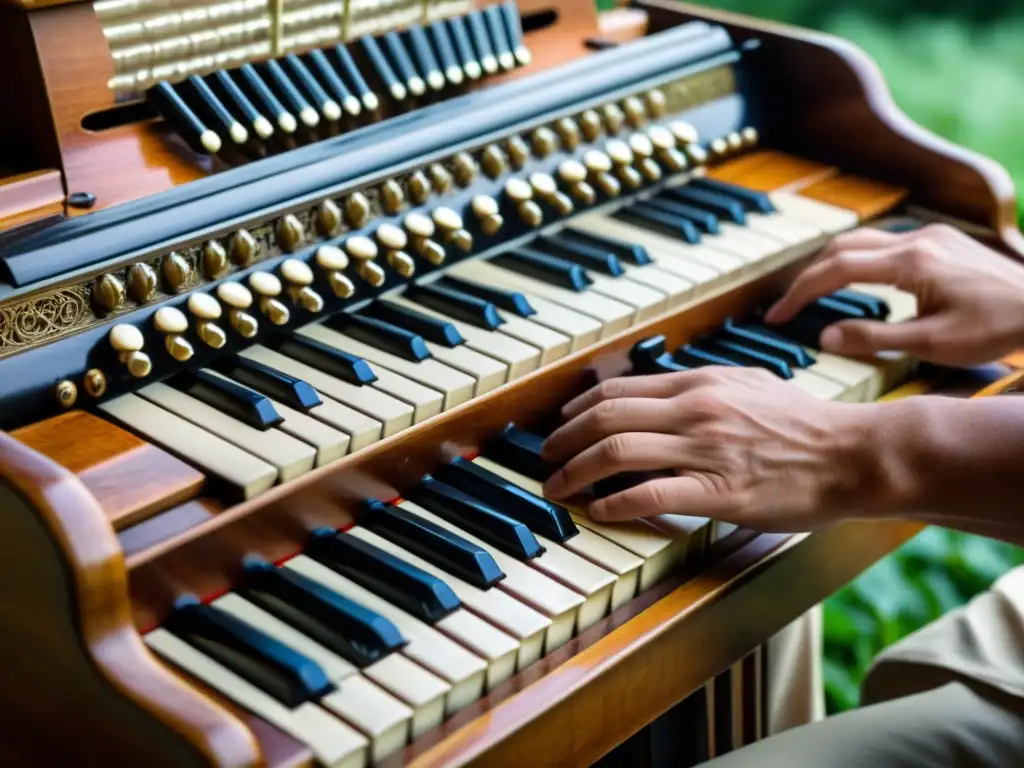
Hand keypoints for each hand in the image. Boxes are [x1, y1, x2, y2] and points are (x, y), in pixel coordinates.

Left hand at [540, 368, 897, 530]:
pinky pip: (652, 493)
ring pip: (618, 451)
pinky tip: (599, 511)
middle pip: (605, 417)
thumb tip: (666, 389)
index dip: (577, 410)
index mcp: (700, 383)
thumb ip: (704, 385)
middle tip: (545, 460)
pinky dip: (615, 503)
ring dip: (576, 472)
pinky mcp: (720, 491)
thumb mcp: (749, 385)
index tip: (560, 426)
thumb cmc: (804, 424)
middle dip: (562, 440)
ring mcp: (706, 449)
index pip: (618, 390)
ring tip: (558, 488)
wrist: (853, 454)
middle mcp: (696, 409)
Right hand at [765, 223, 1023, 365]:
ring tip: (812, 295)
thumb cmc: (999, 327)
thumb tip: (825, 335)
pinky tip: (856, 285)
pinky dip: (858, 262)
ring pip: (862, 242)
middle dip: (808, 276)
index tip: (777, 315)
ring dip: (831, 266)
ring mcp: (930, 236)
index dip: (800, 292)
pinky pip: (885, 245)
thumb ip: (873, 338)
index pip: (836, 270)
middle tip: (786, 305)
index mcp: (911, 263)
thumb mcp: (932, 343)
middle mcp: (917, 240)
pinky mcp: (941, 241)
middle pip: (842, 247)